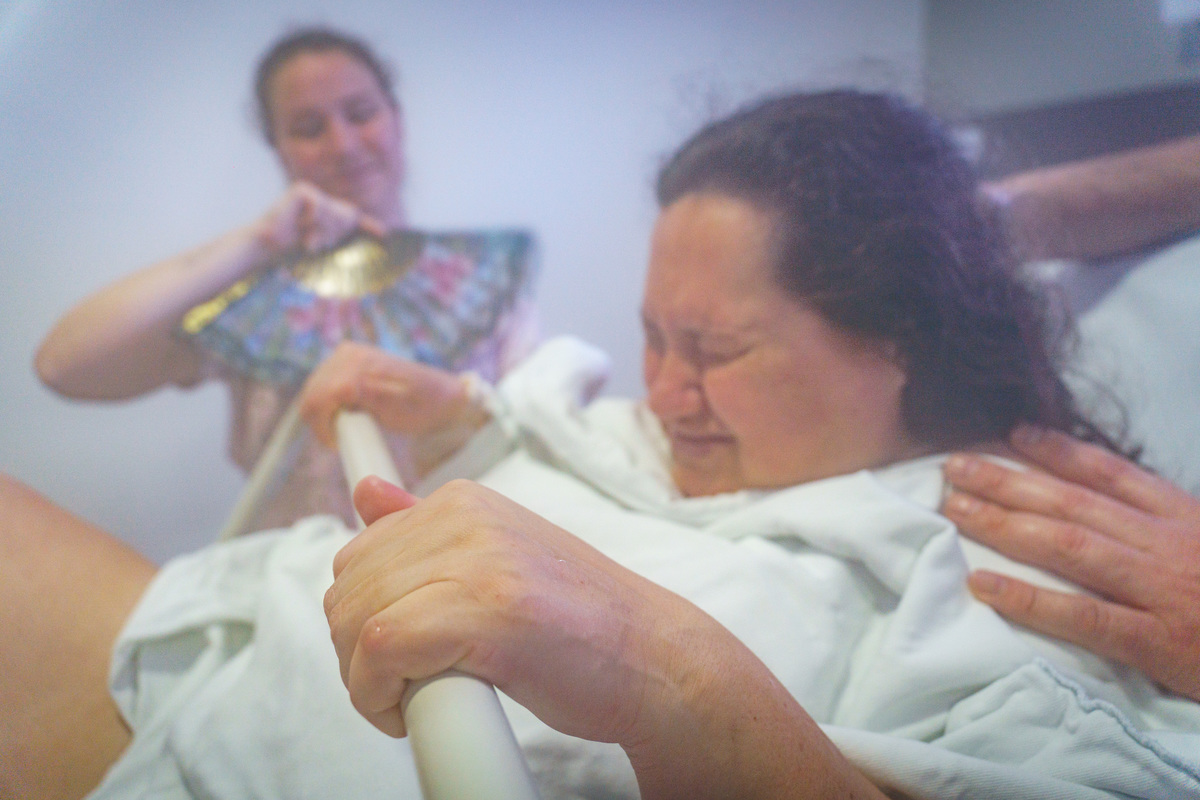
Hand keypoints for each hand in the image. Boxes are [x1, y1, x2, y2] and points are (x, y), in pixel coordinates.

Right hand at [256, 180, 386, 255]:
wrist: (265, 248)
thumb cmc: (291, 253)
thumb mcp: (323, 250)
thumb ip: (342, 245)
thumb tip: (366, 249)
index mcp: (329, 218)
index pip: (355, 220)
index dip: (370, 227)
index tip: (386, 236)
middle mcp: (324, 203)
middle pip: (350, 215)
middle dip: (338, 234)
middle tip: (317, 246)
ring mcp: (313, 193)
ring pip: (336, 214)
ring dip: (323, 232)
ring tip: (307, 241)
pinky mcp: (303, 189)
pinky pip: (320, 207)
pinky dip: (312, 221)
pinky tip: (299, 227)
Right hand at [298, 342, 473, 447]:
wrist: (441, 398)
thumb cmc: (423, 408)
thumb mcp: (396, 409)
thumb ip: (366, 397)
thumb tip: (339, 390)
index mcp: (359, 365)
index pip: (318, 398)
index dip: (321, 428)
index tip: (337, 445)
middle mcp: (349, 354)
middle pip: (311, 395)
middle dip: (321, 422)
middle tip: (341, 440)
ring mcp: (347, 354)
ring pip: (312, 391)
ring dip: (323, 413)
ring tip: (347, 427)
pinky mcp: (347, 359)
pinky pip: (321, 385)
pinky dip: (327, 404)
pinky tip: (345, 413)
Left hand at [324, 477, 674, 741]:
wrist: (657, 661)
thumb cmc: (581, 625)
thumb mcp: (499, 559)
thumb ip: (429, 530)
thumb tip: (367, 492)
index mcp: (467, 501)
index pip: (361, 554)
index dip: (364, 617)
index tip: (397, 654)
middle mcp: (467, 518)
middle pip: (348, 589)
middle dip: (358, 652)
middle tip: (403, 686)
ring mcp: (477, 560)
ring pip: (355, 619)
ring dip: (366, 679)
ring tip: (412, 698)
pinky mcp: (484, 611)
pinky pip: (378, 650)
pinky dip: (376, 695)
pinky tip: (408, 712)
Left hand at [942, 426, 1199, 700]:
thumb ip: (1173, 524)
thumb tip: (1120, 507)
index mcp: (1186, 519)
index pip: (1113, 472)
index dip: (1059, 450)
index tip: (1013, 433)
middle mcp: (1167, 543)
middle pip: (1074, 501)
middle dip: (1009, 479)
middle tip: (954, 465)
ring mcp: (1160, 590)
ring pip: (1069, 544)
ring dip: (1005, 522)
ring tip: (954, 507)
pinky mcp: (1158, 642)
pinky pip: (1083, 615)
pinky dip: (1028, 598)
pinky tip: (982, 583)